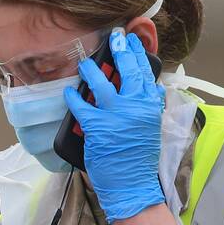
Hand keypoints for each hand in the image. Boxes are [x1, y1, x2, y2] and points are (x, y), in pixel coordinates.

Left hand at [64, 28, 165, 222]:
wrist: (132, 186)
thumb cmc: (140, 161)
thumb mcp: (152, 130)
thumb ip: (152, 107)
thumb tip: (155, 90)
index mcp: (150, 107)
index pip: (145, 73)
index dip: (138, 54)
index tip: (132, 42)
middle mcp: (135, 106)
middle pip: (127, 70)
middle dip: (120, 50)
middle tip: (114, 38)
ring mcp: (115, 115)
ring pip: (101, 82)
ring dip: (91, 69)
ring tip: (85, 62)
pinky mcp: (96, 125)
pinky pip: (80, 104)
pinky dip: (73, 96)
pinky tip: (68, 90)